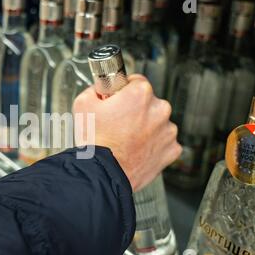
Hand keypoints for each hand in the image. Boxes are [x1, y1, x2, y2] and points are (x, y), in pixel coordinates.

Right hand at [73, 74, 181, 191]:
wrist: (103, 173)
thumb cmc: (95, 142)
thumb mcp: (83, 104)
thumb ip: (95, 89)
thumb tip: (100, 89)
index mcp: (140, 94)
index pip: (135, 81)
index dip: (123, 92)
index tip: (117, 100)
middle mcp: (159, 109)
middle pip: (148, 102)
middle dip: (135, 111)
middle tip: (118, 124)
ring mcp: (168, 131)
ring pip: (157, 123)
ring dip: (145, 128)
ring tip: (126, 140)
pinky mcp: (171, 150)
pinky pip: (163, 142)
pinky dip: (152, 145)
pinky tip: (136, 150)